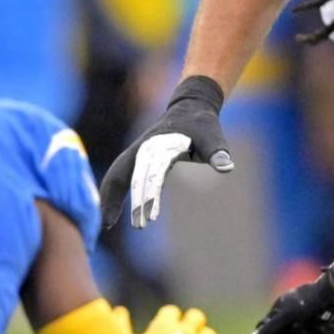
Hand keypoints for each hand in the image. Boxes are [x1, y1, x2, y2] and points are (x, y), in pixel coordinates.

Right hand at [99, 76, 234, 229]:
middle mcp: (142, 150)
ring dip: (109, 198)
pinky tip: (112, 212)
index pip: (148, 175)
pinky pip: (121, 178)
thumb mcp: (212, 136)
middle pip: (123, 176)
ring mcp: (137, 154)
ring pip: (116, 176)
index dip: (146, 197)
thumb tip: (227, 167)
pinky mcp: (138, 160)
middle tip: (115, 225)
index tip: (148, 218)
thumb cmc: (202, 124)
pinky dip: (113, 193)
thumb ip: (217, 152)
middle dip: (116, 200)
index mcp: (157, 145)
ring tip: (106, 223)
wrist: (190, 108)